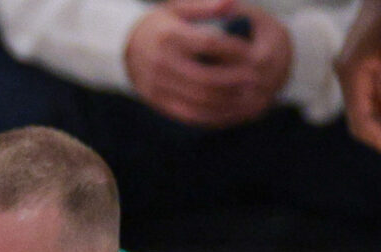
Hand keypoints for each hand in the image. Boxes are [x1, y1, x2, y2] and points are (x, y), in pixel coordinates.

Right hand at [124, 0, 284, 127]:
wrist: (126, 47)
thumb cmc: (162, 24)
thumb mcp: (179, 8)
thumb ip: (205, 6)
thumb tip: (231, 4)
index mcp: (169, 36)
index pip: (208, 44)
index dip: (233, 49)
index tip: (252, 51)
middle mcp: (161, 62)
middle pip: (205, 76)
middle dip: (233, 79)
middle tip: (254, 78)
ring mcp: (158, 85)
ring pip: (198, 98)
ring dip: (225, 99)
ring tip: (245, 94)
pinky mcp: (157, 101)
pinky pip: (187, 112)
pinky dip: (211, 113)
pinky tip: (227, 107)